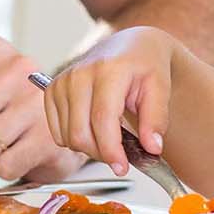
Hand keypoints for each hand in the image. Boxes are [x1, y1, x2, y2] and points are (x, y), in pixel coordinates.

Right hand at [43, 26, 179, 174]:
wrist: (130, 45)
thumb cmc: (145, 65)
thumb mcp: (160, 88)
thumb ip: (156, 119)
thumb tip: (152, 148)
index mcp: (109, 70)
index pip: (102, 119)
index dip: (111, 150)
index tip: (123, 167)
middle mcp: (80, 74)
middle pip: (80, 132)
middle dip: (101, 154)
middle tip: (120, 157)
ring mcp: (63, 81)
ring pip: (68, 136)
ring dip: (89, 148)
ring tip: (109, 139)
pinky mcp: (52, 90)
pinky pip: (57, 131)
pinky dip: (74, 139)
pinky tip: (92, 131)